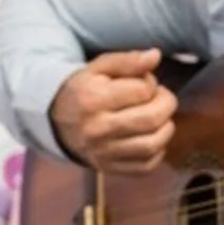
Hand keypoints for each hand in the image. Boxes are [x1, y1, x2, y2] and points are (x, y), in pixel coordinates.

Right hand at [49, 49, 177, 173]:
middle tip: (160, 99)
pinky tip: (150, 138)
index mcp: (93, 100)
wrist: (57, 122)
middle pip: (151, 119)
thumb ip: (127, 60)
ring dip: (165, 128)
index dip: (151, 83)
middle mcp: (97, 129)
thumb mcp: (99, 68)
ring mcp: (103, 152)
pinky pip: (146, 166)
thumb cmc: (84, 90)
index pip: (143, 90)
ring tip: (158, 118)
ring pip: (152, 144)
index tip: (144, 84)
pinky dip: (157, 152)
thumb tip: (155, 56)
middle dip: (166, 104)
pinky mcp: (109, 168)